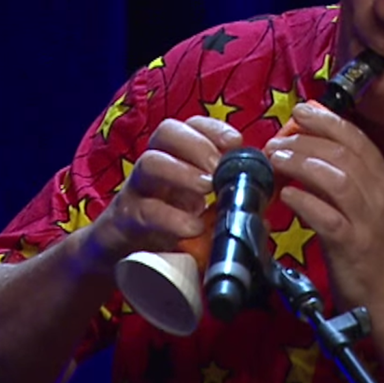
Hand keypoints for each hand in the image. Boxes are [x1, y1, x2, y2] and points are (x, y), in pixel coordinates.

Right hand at [90, 116, 241, 262]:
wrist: (120, 257)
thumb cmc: (167, 227)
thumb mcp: (200, 212)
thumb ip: (228, 208)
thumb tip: (263, 212)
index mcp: (174, 157)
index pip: (190, 125)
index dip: (213, 128)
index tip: (236, 142)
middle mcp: (154, 165)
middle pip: (166, 132)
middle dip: (197, 145)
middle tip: (220, 169)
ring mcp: (137, 190)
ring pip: (149, 162)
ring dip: (182, 172)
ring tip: (207, 189)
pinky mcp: (125, 219)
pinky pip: (144, 210)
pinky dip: (171, 217)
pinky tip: (192, 226)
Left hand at [264, 103, 383, 312]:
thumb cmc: (368, 249)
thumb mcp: (360, 207)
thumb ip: (339, 178)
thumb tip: (304, 149)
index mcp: (383, 181)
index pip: (357, 139)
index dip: (327, 121)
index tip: (300, 112)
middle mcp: (379, 195)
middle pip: (344, 154)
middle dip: (306, 141)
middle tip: (276, 141)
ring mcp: (368, 221)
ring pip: (337, 179)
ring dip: (302, 164)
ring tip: (275, 160)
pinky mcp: (353, 246)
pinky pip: (327, 217)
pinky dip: (305, 202)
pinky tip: (286, 195)